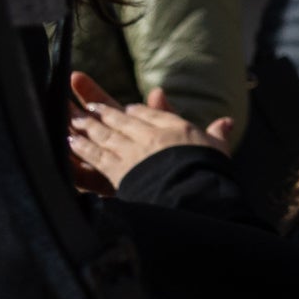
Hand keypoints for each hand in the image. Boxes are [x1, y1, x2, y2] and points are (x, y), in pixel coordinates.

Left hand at [67, 71, 230, 192]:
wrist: (193, 192)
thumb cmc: (209, 170)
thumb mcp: (218, 149)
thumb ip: (218, 134)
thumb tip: (227, 121)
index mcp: (174, 128)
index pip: (150, 114)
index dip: (136, 110)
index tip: (127, 108)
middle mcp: (149, 135)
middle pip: (122, 119)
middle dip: (104, 111)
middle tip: (91, 106)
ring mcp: (131, 151)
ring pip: (104, 133)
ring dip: (87, 125)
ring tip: (73, 118)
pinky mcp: (118, 169)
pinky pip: (95, 154)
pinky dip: (82, 146)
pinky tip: (71, 141)